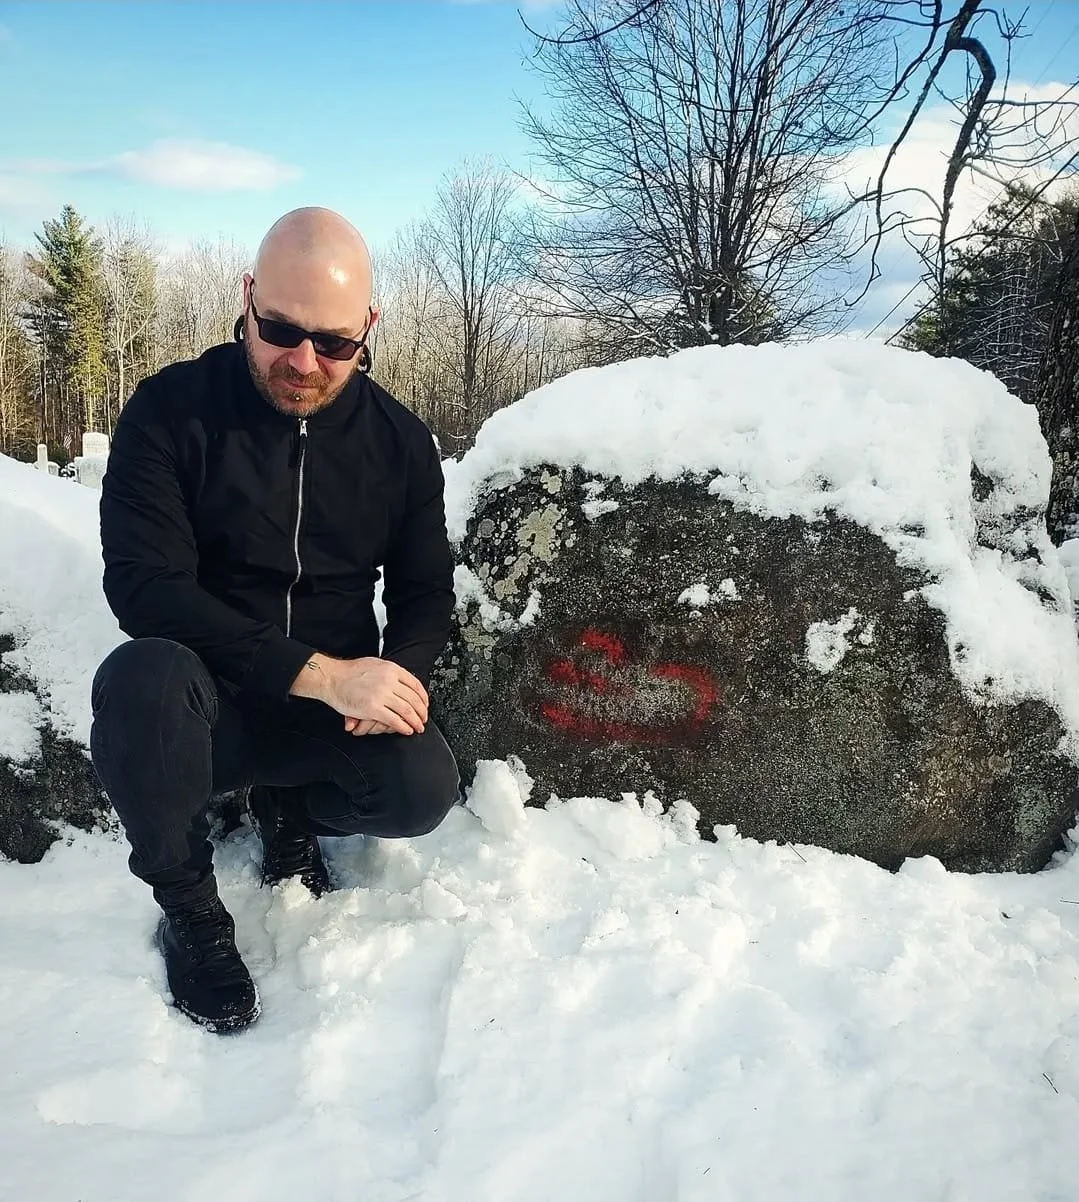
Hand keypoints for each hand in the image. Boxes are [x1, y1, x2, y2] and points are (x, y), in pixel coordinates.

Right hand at [292, 655, 427, 734]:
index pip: (415, 685)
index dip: (423, 698)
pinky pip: (394, 720)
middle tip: (423, 719)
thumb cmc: (349, 672)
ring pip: (407, 710)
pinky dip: (403, 727)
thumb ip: (390, 672)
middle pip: (413, 699)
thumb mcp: (375, 664)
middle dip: (421, 712)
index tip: (425, 706)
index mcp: (392, 669)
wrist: (332, 677)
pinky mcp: (373, 708)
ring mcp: (381, 694)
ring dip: (415, 721)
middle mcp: (389, 680)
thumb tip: (402, 681)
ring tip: (417, 727)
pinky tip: (406, 730)